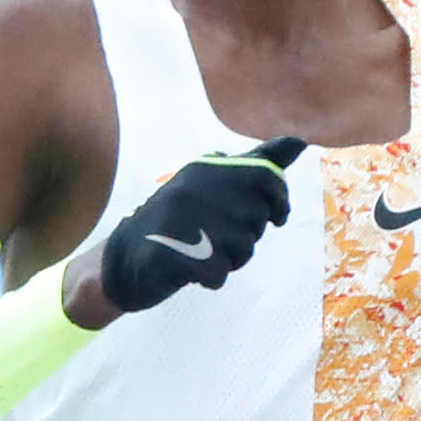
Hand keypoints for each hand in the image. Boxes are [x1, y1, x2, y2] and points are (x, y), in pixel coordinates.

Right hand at [76, 136, 301, 318]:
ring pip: (242, 249)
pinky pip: (219, 273)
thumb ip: (256, 167)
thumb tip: (298, 143)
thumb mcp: (214, 187)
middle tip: (218, 238)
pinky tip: (191, 270)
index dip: (278, 201)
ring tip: (201, 251)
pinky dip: (211, 277)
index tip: (277, 217)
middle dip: (247, 237)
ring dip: (229, 259)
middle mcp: (194, 187)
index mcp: (205, 168)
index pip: (265, 176)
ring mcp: (182, 218)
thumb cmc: (180, 224)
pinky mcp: (173, 252)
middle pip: (256, 220)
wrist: (122, 260)